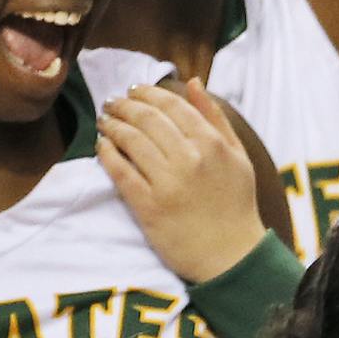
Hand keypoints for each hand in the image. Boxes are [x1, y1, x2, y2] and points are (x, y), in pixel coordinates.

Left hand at [96, 80, 264, 283]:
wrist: (231, 255)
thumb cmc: (236, 204)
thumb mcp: (237, 155)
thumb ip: (215, 117)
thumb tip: (193, 83)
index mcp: (211, 143)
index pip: (171, 105)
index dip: (147, 92)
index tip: (133, 90)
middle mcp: (189, 159)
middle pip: (147, 118)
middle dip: (124, 105)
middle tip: (112, 102)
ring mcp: (167, 183)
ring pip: (130, 140)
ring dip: (112, 125)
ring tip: (104, 120)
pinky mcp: (149, 207)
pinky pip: (121, 173)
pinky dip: (107, 154)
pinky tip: (101, 145)